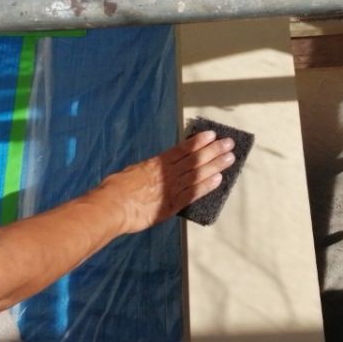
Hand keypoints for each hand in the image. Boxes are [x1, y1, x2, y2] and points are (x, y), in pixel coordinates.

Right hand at [96, 131, 235, 233]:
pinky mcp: (172, 205)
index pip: (182, 149)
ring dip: (216, 165)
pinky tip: (219, 180)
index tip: (211, 134)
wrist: (112, 207)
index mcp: (156, 163)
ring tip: (230, 158)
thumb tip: (153, 169)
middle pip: (195, 159)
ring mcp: (171, 188)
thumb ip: (146, 170)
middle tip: (229, 143)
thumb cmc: (115, 190)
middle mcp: (167, 173)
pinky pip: (193, 193)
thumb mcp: (131, 172)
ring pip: (198, 173)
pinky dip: (207, 185)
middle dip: (214, 150)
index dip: (198, 141)